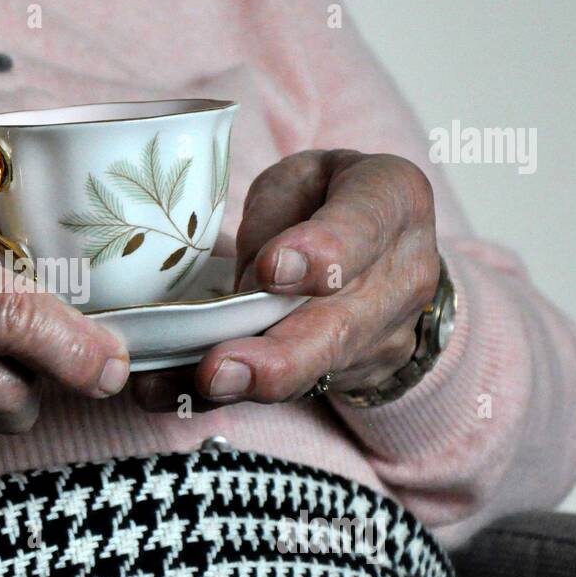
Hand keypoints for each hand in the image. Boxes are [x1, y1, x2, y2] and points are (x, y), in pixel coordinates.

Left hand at [133, 149, 438, 409]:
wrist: (386, 247)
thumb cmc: (328, 198)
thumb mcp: (301, 178)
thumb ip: (276, 219)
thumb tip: (247, 286)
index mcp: (392, 201)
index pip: (363, 226)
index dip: (321, 253)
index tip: (271, 271)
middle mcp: (401, 276)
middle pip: (340, 326)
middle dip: (277, 356)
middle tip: (219, 369)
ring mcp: (383, 335)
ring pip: (313, 369)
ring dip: (250, 385)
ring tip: (196, 387)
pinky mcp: (351, 372)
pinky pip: (287, 389)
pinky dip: (227, 397)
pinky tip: (174, 394)